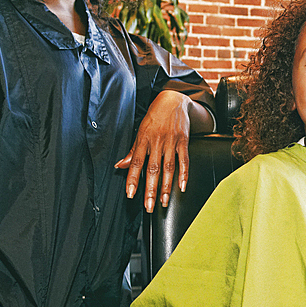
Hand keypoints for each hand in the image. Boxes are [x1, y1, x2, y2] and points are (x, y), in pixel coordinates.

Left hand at [116, 90, 194, 212]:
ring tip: (164, 202)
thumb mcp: (140, 131)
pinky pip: (184, 160)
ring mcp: (171, 142)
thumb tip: (120, 166)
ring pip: (169, 168)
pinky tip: (182, 187)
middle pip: (153, 169)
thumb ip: (133, 151)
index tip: (131, 194)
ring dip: (166, 187)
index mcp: (144, 140)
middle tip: (149, 206)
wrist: (173, 100)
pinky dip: (184, 174)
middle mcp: (157, 142)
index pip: (136, 163)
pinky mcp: (183, 141)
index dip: (133, 179)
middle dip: (150, 189)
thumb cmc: (155, 117)